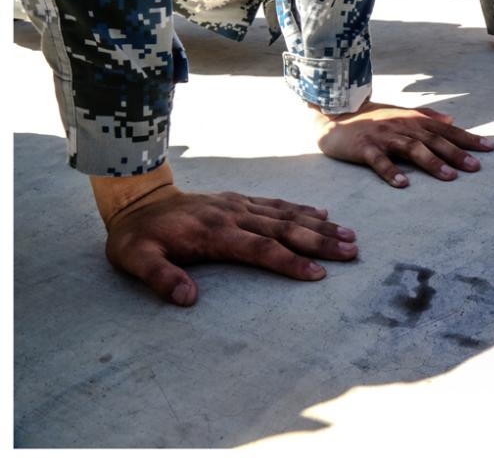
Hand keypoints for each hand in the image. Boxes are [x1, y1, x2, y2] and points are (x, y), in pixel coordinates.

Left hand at [92, 164, 356, 306]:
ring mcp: (239, 205)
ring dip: (319, 226)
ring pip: (286, 216)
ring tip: (349, 235)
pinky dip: (301, 209)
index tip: (317, 273)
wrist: (138, 199)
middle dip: (320, 242)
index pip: (260, 249)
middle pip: (284, 230)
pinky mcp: (240, 200)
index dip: (289, 261)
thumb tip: (187, 298)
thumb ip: (161, 277)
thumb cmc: (138, 237)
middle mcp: (234, 215)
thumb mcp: (136, 260)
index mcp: (215, 232)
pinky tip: (322, 215)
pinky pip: (276, 204)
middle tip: (351, 251)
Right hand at [312, 101, 493, 187]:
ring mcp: (383, 137)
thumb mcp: (401, 113)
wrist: (334, 115)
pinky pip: (379, 162)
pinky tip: (404, 184)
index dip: (467, 138)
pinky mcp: (364, 148)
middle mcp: (402, 126)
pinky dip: (392, 172)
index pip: (446, 129)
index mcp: (413, 120)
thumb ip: (427, 116)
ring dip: (431, 163)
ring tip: (449, 178)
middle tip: (476, 167)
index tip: (489, 148)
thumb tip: (452, 118)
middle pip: (434, 140)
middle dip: (456, 153)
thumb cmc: (371, 117)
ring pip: (411, 149)